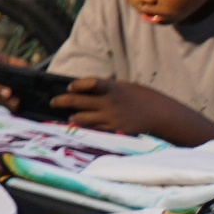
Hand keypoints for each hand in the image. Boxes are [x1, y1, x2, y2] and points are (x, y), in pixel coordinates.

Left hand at [52, 77, 213, 145]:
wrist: (160, 114)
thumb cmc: (139, 98)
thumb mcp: (123, 87)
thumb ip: (104, 88)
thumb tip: (82, 90)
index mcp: (113, 88)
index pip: (91, 82)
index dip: (77, 85)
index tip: (69, 87)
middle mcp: (110, 103)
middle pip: (78, 101)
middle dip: (61, 101)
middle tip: (53, 102)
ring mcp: (111, 118)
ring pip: (82, 118)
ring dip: (73, 117)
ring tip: (70, 116)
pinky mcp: (114, 130)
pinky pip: (94, 129)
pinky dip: (87, 127)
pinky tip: (82, 126)